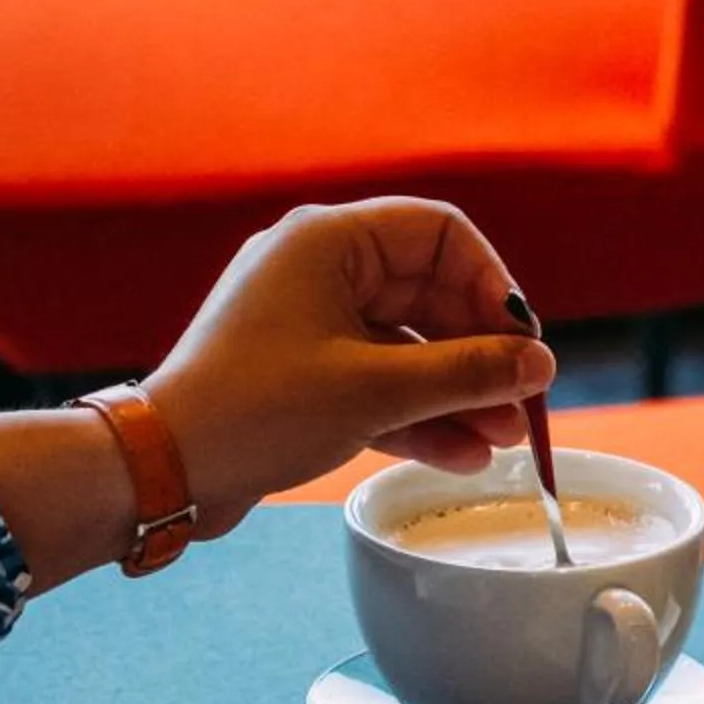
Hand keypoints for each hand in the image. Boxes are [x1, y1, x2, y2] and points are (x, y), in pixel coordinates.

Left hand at [146, 199, 555, 539]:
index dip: (491, 284)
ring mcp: (307, 323)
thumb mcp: (375, 389)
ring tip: (502, 440)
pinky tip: (461, 454)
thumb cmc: (256, 409)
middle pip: (428, 293)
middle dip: (479, 352)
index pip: (439, 233)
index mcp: (327, 240)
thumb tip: (540, 365)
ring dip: (455, 391)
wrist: (163, 470)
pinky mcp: (301, 373)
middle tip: (522, 402)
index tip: (521, 341)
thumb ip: (466, 373)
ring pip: (406, 345)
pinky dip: (417, 413)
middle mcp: (318, 268)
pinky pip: (376, 380)